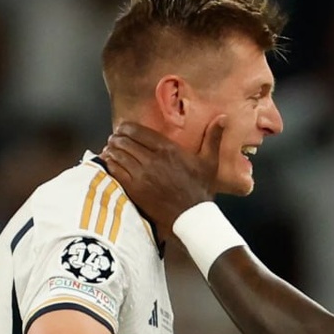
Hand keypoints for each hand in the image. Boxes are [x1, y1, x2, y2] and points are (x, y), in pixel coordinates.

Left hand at [100, 117, 224, 231]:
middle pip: (123, 140)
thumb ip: (213, 138)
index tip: (123, 129)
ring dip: (111, 150)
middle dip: (116, 138)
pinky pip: (115, 170)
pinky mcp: (134, 188)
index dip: (125, 127)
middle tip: (115, 139)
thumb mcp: (210, 162)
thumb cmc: (200, 189)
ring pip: (117, 154)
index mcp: (168, 149)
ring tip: (110, 149)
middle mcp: (152, 159)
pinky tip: (109, 163)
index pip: (136, 130)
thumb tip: (223, 117)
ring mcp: (141, 174)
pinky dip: (109, 164)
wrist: (192, 217)